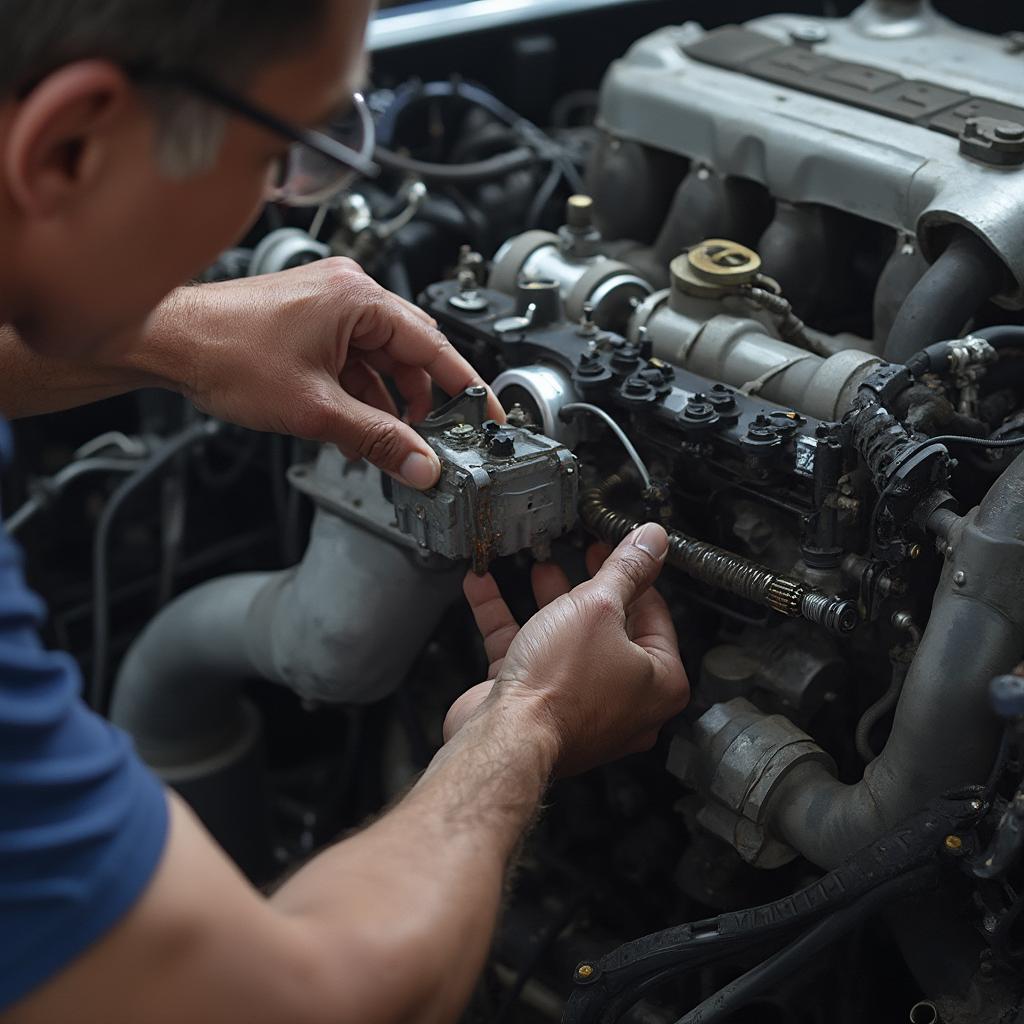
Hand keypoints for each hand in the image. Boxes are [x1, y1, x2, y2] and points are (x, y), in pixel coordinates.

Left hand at [151, 258, 503, 488]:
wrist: (166, 342)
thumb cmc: (225, 352)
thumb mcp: (316, 409)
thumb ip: (378, 440)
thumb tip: (420, 464)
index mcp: (359, 298)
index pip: (433, 344)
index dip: (465, 385)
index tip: (488, 412)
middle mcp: (347, 293)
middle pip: (408, 354)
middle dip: (418, 402)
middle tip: (430, 440)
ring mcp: (327, 305)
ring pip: (379, 361)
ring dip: (384, 403)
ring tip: (382, 443)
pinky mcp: (310, 320)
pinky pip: (353, 360)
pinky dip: (358, 393)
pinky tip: (354, 428)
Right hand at [446, 524, 688, 774]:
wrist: (506, 739)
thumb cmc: (560, 690)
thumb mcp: (598, 608)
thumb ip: (625, 569)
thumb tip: (652, 542)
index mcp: (659, 683)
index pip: (655, 615)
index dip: (637, 575)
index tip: (623, 550)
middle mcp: (624, 699)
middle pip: (610, 627)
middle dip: (590, 586)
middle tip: (588, 555)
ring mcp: (579, 704)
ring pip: (566, 638)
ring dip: (550, 600)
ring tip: (541, 567)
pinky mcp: (537, 704)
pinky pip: (525, 651)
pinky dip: (506, 618)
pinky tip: (484, 587)